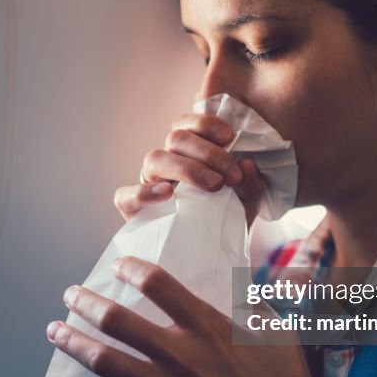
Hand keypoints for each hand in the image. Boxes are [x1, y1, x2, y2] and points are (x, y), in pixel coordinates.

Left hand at [46, 257, 376, 376]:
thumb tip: (234, 283)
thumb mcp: (275, 331)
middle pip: (116, 321)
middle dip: (85, 303)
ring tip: (55, 332)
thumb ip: (248, 304)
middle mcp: (180, 355)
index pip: (157, 284)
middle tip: (70, 295)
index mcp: (208, 326)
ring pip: (105, 363)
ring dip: (73, 345)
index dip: (131, 269)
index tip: (118, 265)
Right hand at [113, 114, 265, 224]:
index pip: (189, 124)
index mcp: (189, 152)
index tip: (230, 136)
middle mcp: (167, 162)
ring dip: (186, 168)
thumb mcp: (246, 201)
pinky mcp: (133, 209)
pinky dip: (144, 192)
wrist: (212, 254)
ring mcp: (148, 183)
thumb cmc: (227, 219)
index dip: (206, 123)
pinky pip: (126, 195)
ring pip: (154, 159)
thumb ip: (250, 183)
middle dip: (207, 152)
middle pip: (175, 138)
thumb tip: (247, 164)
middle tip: (231, 175)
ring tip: (213, 186)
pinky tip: (167, 194)